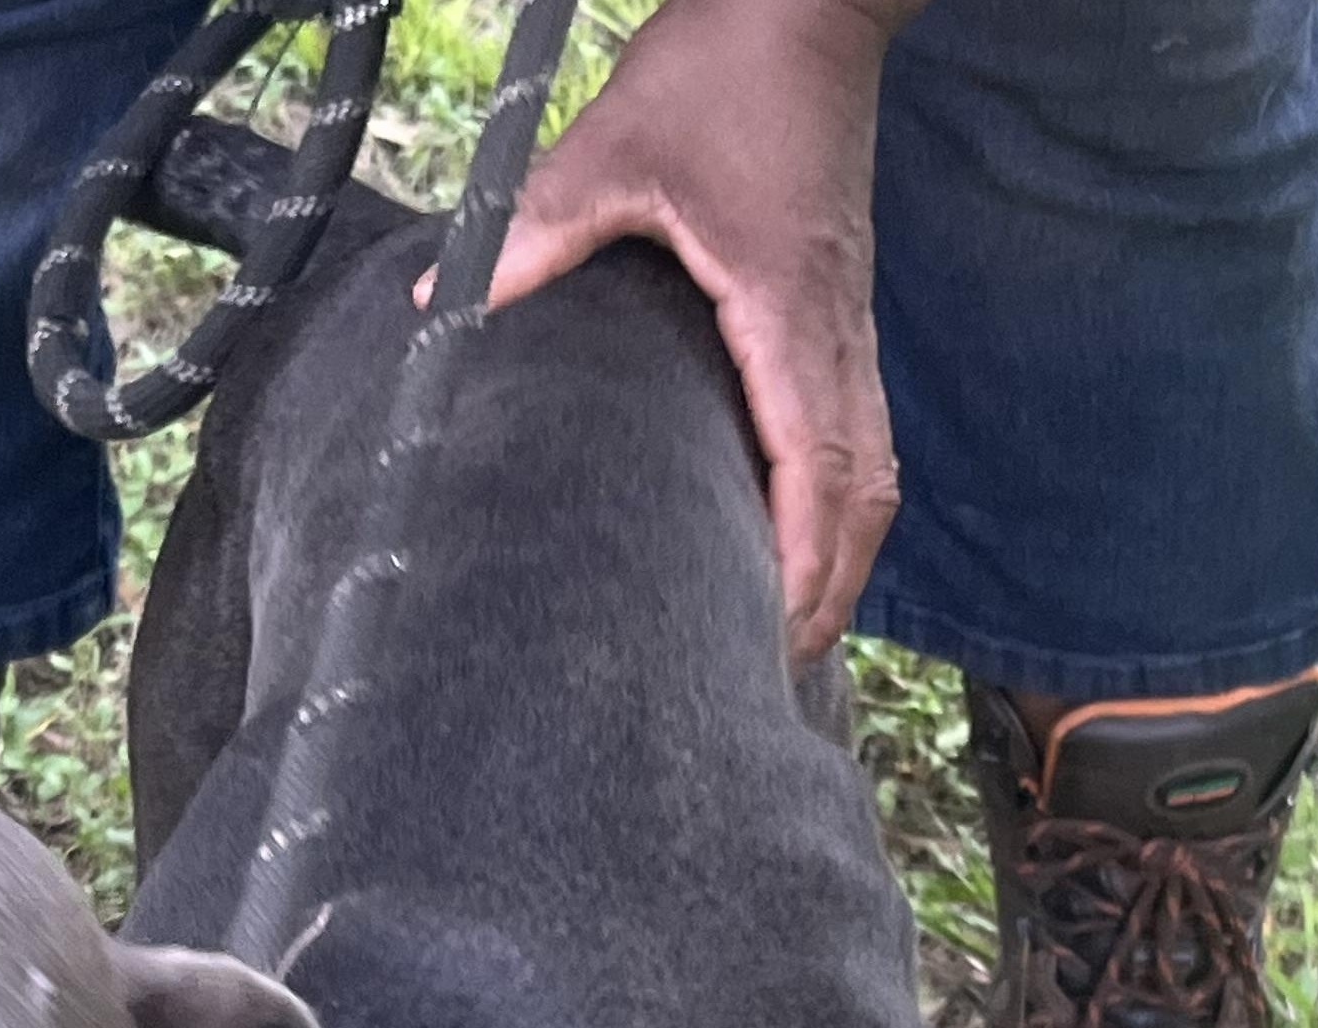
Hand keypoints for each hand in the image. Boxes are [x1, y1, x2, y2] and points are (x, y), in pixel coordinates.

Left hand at [472, 0, 918, 658]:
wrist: (808, 0)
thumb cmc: (723, 69)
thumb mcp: (617, 144)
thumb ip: (539, 227)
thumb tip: (444, 304)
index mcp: (788, 312)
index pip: (818, 469)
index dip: (801, 564)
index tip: (771, 637)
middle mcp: (834, 335)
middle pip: (862, 500)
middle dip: (826, 593)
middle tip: (771, 670)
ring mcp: (847, 326)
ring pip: (873, 475)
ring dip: (839, 558)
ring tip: (790, 629)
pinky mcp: (840, 312)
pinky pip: (860, 434)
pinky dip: (840, 504)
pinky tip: (799, 539)